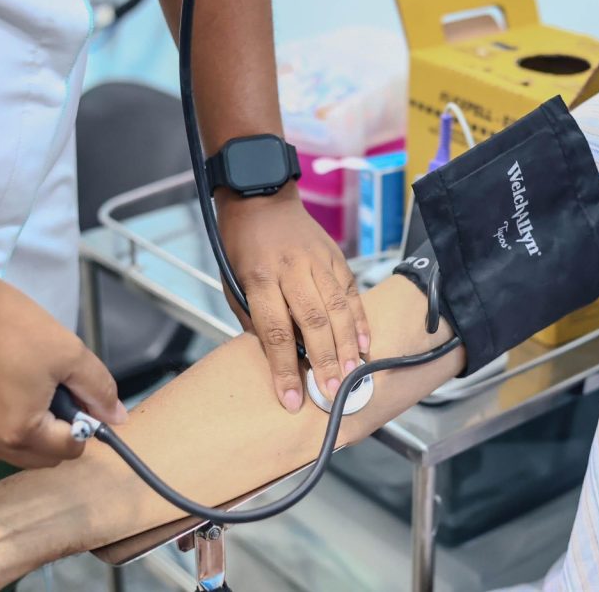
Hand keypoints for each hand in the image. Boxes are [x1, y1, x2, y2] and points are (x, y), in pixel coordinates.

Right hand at [0, 273, 127, 467]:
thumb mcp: (70, 355)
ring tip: (37, 386)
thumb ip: (99, 390)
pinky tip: (14, 385)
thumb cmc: (16, 329)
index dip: (85, 424)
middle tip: (61, 391)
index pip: (70, 449)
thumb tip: (116, 419)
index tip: (79, 394)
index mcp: (22, 432)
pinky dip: (13, 421)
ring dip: (38, 428)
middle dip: (62, 431)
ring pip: (20, 449)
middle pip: (45, 456)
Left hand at [217, 185, 370, 411]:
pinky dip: (360, 320)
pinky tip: (365, 343)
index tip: (292, 400)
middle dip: (325, 362)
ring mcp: (317, 261)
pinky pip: (351, 292)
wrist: (260, 197)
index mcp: (259, 279)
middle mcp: (291, 270)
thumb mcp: (232, 283)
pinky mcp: (335, 256)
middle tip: (333, 393)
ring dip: (348, 345)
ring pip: (338, 308)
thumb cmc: (241, 245)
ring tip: (355, 374)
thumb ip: (255, 320)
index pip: (274, 332)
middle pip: (313, 322)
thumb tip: (278, 358)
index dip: (284, 369)